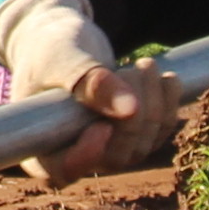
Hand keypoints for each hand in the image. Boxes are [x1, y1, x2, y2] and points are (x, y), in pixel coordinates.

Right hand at [0, 0, 181, 184]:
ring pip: (140, 146)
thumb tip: (130, 110)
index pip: (63, 170)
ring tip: (147, 64)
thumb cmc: (49, 47)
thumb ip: (89, 82)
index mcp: (40, 145)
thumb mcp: (62, 58)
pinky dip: (167, 106)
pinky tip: (168, 78)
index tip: (102, 126)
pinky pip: (157, 134)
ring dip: (154, 105)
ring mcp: (104, 151)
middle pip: (114, 156)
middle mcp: (73, 156)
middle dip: (132, 114)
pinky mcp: (129, 139)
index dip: (87, 156)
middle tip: (135, 67)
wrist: (61, 38)